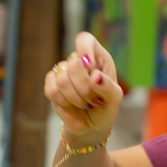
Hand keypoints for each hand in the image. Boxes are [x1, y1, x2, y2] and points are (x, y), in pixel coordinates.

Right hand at [43, 32, 123, 147]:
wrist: (92, 126)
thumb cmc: (105, 108)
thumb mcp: (115, 99)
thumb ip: (108, 87)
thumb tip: (94, 76)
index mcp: (97, 57)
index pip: (85, 40)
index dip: (84, 50)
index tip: (90, 66)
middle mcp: (79, 62)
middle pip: (74, 65)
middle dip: (84, 88)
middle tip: (93, 100)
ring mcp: (63, 73)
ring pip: (63, 80)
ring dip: (76, 99)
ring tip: (84, 104)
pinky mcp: (51, 85)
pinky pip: (52, 90)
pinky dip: (64, 102)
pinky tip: (71, 105)